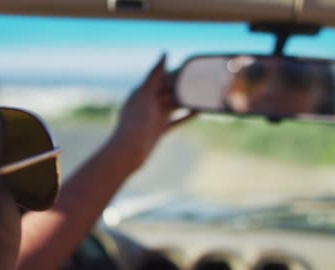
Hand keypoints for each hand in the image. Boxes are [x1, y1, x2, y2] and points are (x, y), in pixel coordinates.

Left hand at [110, 54, 197, 168]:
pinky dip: (187, 115)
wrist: (130, 150)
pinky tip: (199, 111)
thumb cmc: (134, 121)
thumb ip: (154, 75)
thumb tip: (165, 53)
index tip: (190, 65)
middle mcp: (148, 103)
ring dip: (186, 100)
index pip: (160, 77)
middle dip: (183, 85)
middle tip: (203, 78)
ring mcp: (154, 117)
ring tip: (203, 92)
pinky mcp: (160, 129)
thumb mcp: (145, 94)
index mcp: (142, 92)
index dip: (174, 71)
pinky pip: (176, 120)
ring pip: (173, 105)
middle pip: (168, 91)